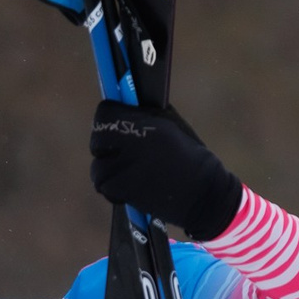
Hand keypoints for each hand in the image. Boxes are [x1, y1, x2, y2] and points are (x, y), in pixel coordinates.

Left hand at [88, 99, 243, 241]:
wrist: (202, 192)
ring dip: (108, 171)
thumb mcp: (170, 125)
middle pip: (97, 141)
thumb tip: (121, 106)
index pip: (104, 114)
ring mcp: (126, 168)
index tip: (112, 125)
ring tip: (128, 173)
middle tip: (118, 153)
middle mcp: (133, 143)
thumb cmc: (189, 157)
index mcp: (145, 123)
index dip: (106, 119)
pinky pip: (105, 187)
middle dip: (104, 147)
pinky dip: (113, 189)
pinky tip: (131, 187)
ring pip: (98, 168)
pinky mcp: (124, 190)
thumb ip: (143, 116)